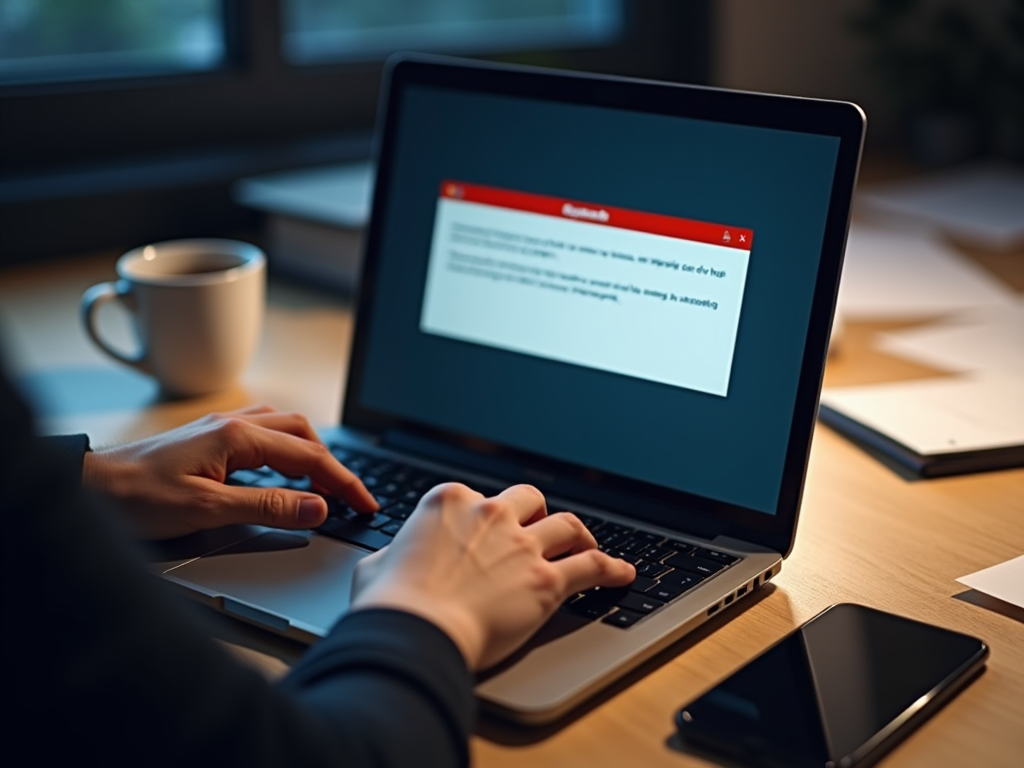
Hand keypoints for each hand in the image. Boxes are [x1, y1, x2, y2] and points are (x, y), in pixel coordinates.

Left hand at [82, 405, 376, 539]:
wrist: (88, 488)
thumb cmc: (136, 496)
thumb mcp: (208, 510)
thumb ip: (268, 508)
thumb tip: (317, 507)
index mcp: (238, 436)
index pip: (310, 457)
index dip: (344, 483)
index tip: (365, 504)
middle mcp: (233, 423)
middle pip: (304, 433)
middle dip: (333, 464)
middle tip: (350, 497)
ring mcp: (221, 428)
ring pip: (284, 429)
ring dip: (311, 454)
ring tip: (323, 485)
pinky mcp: (209, 439)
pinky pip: (263, 435)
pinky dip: (286, 452)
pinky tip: (283, 473)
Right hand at [351, 483, 635, 670]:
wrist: (415, 630)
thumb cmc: (390, 603)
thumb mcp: (376, 565)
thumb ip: (396, 554)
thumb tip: (394, 560)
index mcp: (449, 502)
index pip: (477, 497)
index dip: (484, 518)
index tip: (487, 534)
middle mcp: (490, 514)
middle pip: (529, 499)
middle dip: (536, 514)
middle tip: (538, 532)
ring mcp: (522, 545)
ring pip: (567, 524)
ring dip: (578, 535)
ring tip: (587, 545)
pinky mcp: (546, 580)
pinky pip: (592, 566)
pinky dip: (611, 569)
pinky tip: (622, 574)